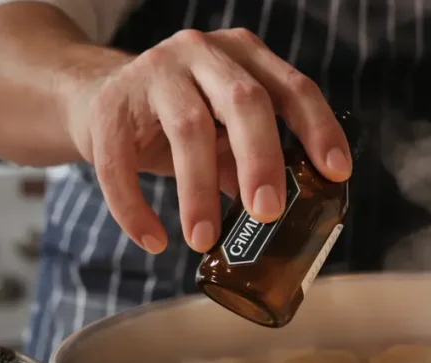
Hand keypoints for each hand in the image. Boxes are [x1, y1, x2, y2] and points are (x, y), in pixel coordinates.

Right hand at [64, 28, 352, 253]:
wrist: (94, 98)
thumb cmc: (177, 119)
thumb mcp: (223, 133)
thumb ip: (254, 162)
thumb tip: (293, 215)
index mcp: (243, 57)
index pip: (292, 87)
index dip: (318, 128)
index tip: (336, 172)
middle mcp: (202, 53)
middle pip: (244, 100)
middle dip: (262, 159)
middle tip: (268, 213)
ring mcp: (153, 72)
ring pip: (188, 129)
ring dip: (198, 192)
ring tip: (204, 240)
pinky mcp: (108, 107)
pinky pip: (122, 162)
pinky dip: (136, 207)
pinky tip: (154, 241)